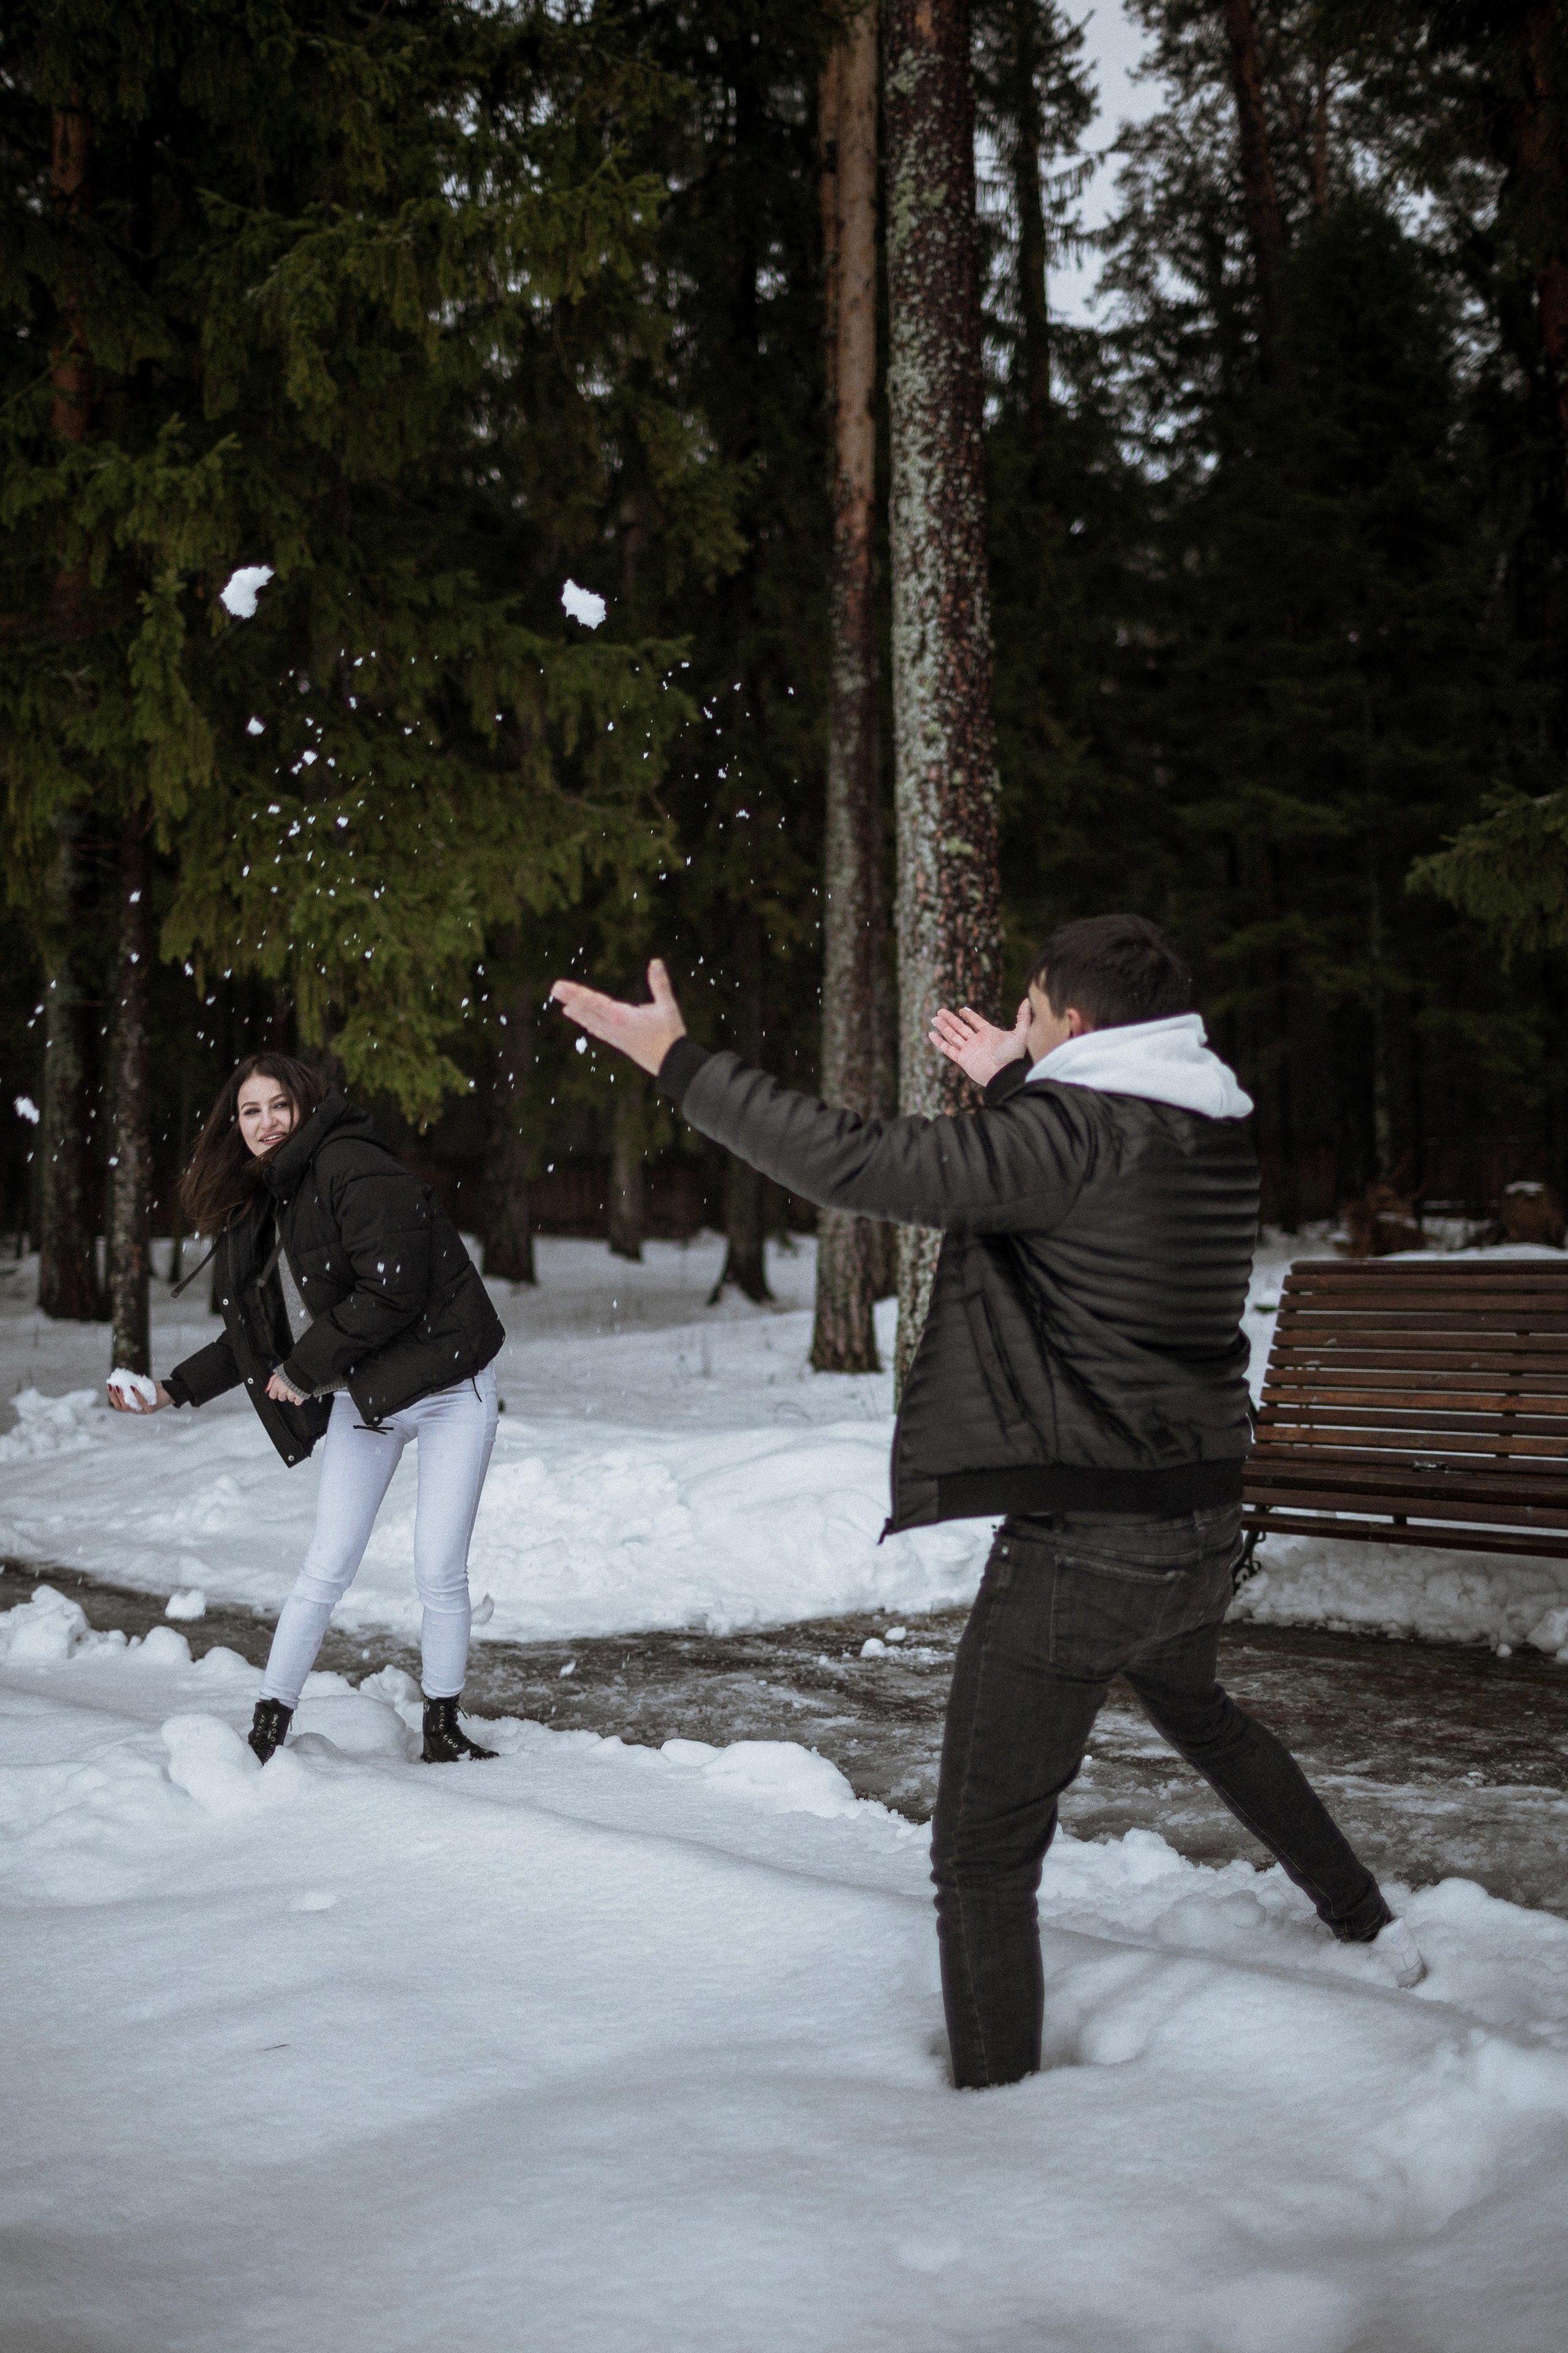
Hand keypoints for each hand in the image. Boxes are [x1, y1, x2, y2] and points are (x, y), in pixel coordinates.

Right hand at [107, 1380, 171, 1414]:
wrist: (170, 1391)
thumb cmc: (155, 1388)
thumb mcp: (141, 1385)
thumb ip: (132, 1383)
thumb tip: (120, 1376)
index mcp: (133, 1406)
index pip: (118, 1404)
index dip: (112, 1396)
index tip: (110, 1385)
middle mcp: (137, 1411)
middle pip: (121, 1406)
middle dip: (115, 1396)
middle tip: (113, 1385)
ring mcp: (143, 1411)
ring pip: (128, 1407)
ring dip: (122, 1396)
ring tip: (119, 1386)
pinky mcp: (151, 1409)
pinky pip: (141, 1403)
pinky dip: (136, 1395)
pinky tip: (132, 1386)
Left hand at [266, 1372, 306, 1404]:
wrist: (304, 1368)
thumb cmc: (292, 1368)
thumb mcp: (280, 1372)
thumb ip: (272, 1381)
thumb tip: (267, 1389)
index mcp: (276, 1384)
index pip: (272, 1395)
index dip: (276, 1393)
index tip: (279, 1391)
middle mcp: (282, 1390)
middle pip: (281, 1398)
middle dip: (285, 1394)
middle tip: (290, 1387)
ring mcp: (291, 1394)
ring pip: (290, 1399)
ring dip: (293, 1395)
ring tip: (297, 1387)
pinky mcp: (299, 1397)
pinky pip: (297, 1402)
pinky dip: (299, 1399)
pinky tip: (301, 1392)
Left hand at [551, 957, 687, 1076]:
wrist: (672, 1064)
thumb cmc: (671, 1035)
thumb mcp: (668, 1007)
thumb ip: (660, 984)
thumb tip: (655, 961)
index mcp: (622, 1017)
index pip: (594, 1002)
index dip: (576, 993)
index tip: (562, 987)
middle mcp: (614, 1027)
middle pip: (588, 1010)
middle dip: (570, 998)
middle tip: (554, 989)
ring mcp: (616, 1036)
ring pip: (592, 1022)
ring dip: (577, 1013)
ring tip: (564, 1007)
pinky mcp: (620, 1043)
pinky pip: (600, 1031)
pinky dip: (590, 1025)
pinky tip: (585, 1025)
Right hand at [929, 999, 1031, 1087]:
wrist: (1005, 1074)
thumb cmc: (1013, 1056)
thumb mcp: (1020, 1034)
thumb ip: (1023, 1017)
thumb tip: (1028, 1000)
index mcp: (988, 1034)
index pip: (975, 1022)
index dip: (968, 1015)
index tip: (961, 1009)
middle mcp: (977, 1041)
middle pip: (960, 1027)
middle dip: (950, 1020)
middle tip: (940, 1011)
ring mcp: (969, 1050)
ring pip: (953, 1036)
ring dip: (943, 1027)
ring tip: (935, 1018)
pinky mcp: (963, 1059)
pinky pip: (949, 1049)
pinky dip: (939, 1042)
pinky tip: (932, 1035)